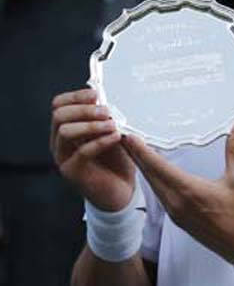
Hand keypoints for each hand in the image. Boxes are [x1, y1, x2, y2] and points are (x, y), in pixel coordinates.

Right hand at [50, 89, 134, 211]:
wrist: (122, 191)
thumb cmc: (117, 161)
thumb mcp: (112, 133)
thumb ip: (105, 118)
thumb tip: (104, 100)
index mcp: (67, 129)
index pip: (59, 106)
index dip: (75, 97)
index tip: (95, 94)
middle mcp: (60, 142)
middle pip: (59, 116)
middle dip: (84, 109)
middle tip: (106, 111)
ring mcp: (64, 157)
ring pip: (65, 132)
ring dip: (91, 124)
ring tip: (112, 125)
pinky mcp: (73, 172)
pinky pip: (82, 151)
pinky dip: (100, 141)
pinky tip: (116, 138)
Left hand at [120, 121, 233, 264]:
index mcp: (188, 190)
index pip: (158, 166)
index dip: (141, 150)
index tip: (129, 137)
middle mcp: (176, 202)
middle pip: (149, 175)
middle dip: (136, 156)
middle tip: (125, 139)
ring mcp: (174, 212)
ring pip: (152, 186)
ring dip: (143, 168)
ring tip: (135, 152)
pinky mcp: (176, 218)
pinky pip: (159, 195)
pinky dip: (153, 181)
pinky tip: (153, 173)